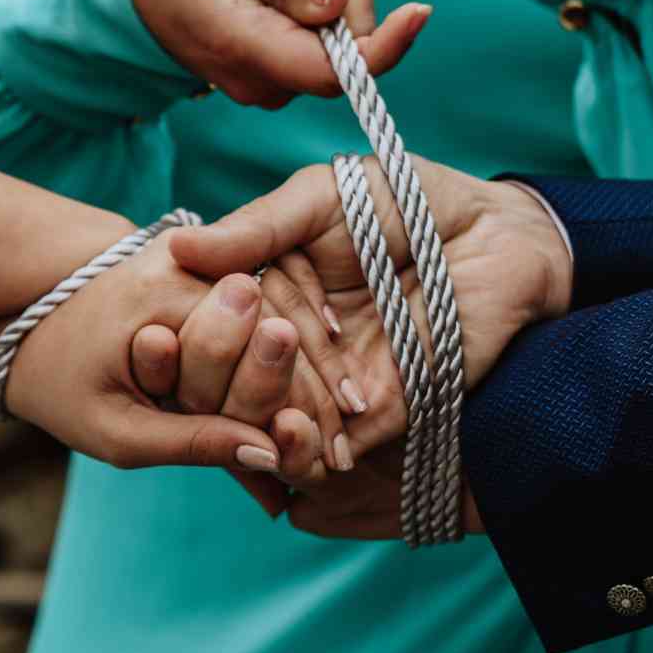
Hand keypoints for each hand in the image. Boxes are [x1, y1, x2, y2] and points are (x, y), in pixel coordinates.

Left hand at [5, 228, 343, 475]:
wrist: (20, 321)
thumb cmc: (60, 383)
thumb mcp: (117, 429)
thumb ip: (193, 442)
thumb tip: (270, 458)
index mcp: (170, 295)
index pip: (264, 348)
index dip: (302, 406)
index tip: (333, 458)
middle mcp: (196, 265)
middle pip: (282, 330)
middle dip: (317, 391)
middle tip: (348, 447)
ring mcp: (203, 263)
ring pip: (279, 320)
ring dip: (308, 376)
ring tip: (341, 431)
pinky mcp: (206, 272)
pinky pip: (261, 314)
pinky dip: (284, 361)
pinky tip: (308, 406)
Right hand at [131, 0, 430, 108]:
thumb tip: (337, 8)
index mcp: (251, 52)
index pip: (338, 72)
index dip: (388, 46)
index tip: (419, 9)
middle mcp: (270, 79)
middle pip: (350, 42)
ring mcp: (275, 77)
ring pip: (341, 33)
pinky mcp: (280, 64)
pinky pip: (323, 31)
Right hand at [170, 155, 573, 534]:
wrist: (497, 234)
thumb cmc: (410, 199)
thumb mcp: (321, 199)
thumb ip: (257, 227)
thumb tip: (178, 247)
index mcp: (267, 289)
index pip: (211, 328)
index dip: (184, 339)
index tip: (154, 341)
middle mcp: (290, 344)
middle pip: (231, 383)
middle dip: (217, 384)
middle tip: (215, 371)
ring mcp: (331, 383)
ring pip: (272, 423)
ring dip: (256, 425)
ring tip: (252, 413)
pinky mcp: (377, 414)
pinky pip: (329, 448)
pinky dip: (307, 454)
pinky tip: (296, 443)